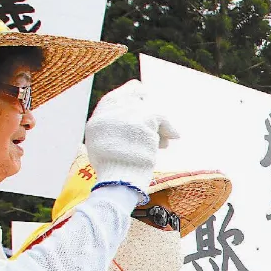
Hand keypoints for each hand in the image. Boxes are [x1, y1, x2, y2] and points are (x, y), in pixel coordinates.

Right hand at [84, 80, 177, 195]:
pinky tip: (174, 137)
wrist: (120, 179)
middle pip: (131, 96)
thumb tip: (130, 125)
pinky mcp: (142, 119)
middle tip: (157, 113)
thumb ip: (113, 132)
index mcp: (96, 121)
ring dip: (157, 124)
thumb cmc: (115, 172)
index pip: (112, 99)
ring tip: (164, 140)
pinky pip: (160, 117)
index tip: (140, 91)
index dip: (128, 94)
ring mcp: (125, 113)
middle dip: (145, 104)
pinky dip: (168, 128)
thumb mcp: (105, 149)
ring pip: (148, 109)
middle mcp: (108, 113)